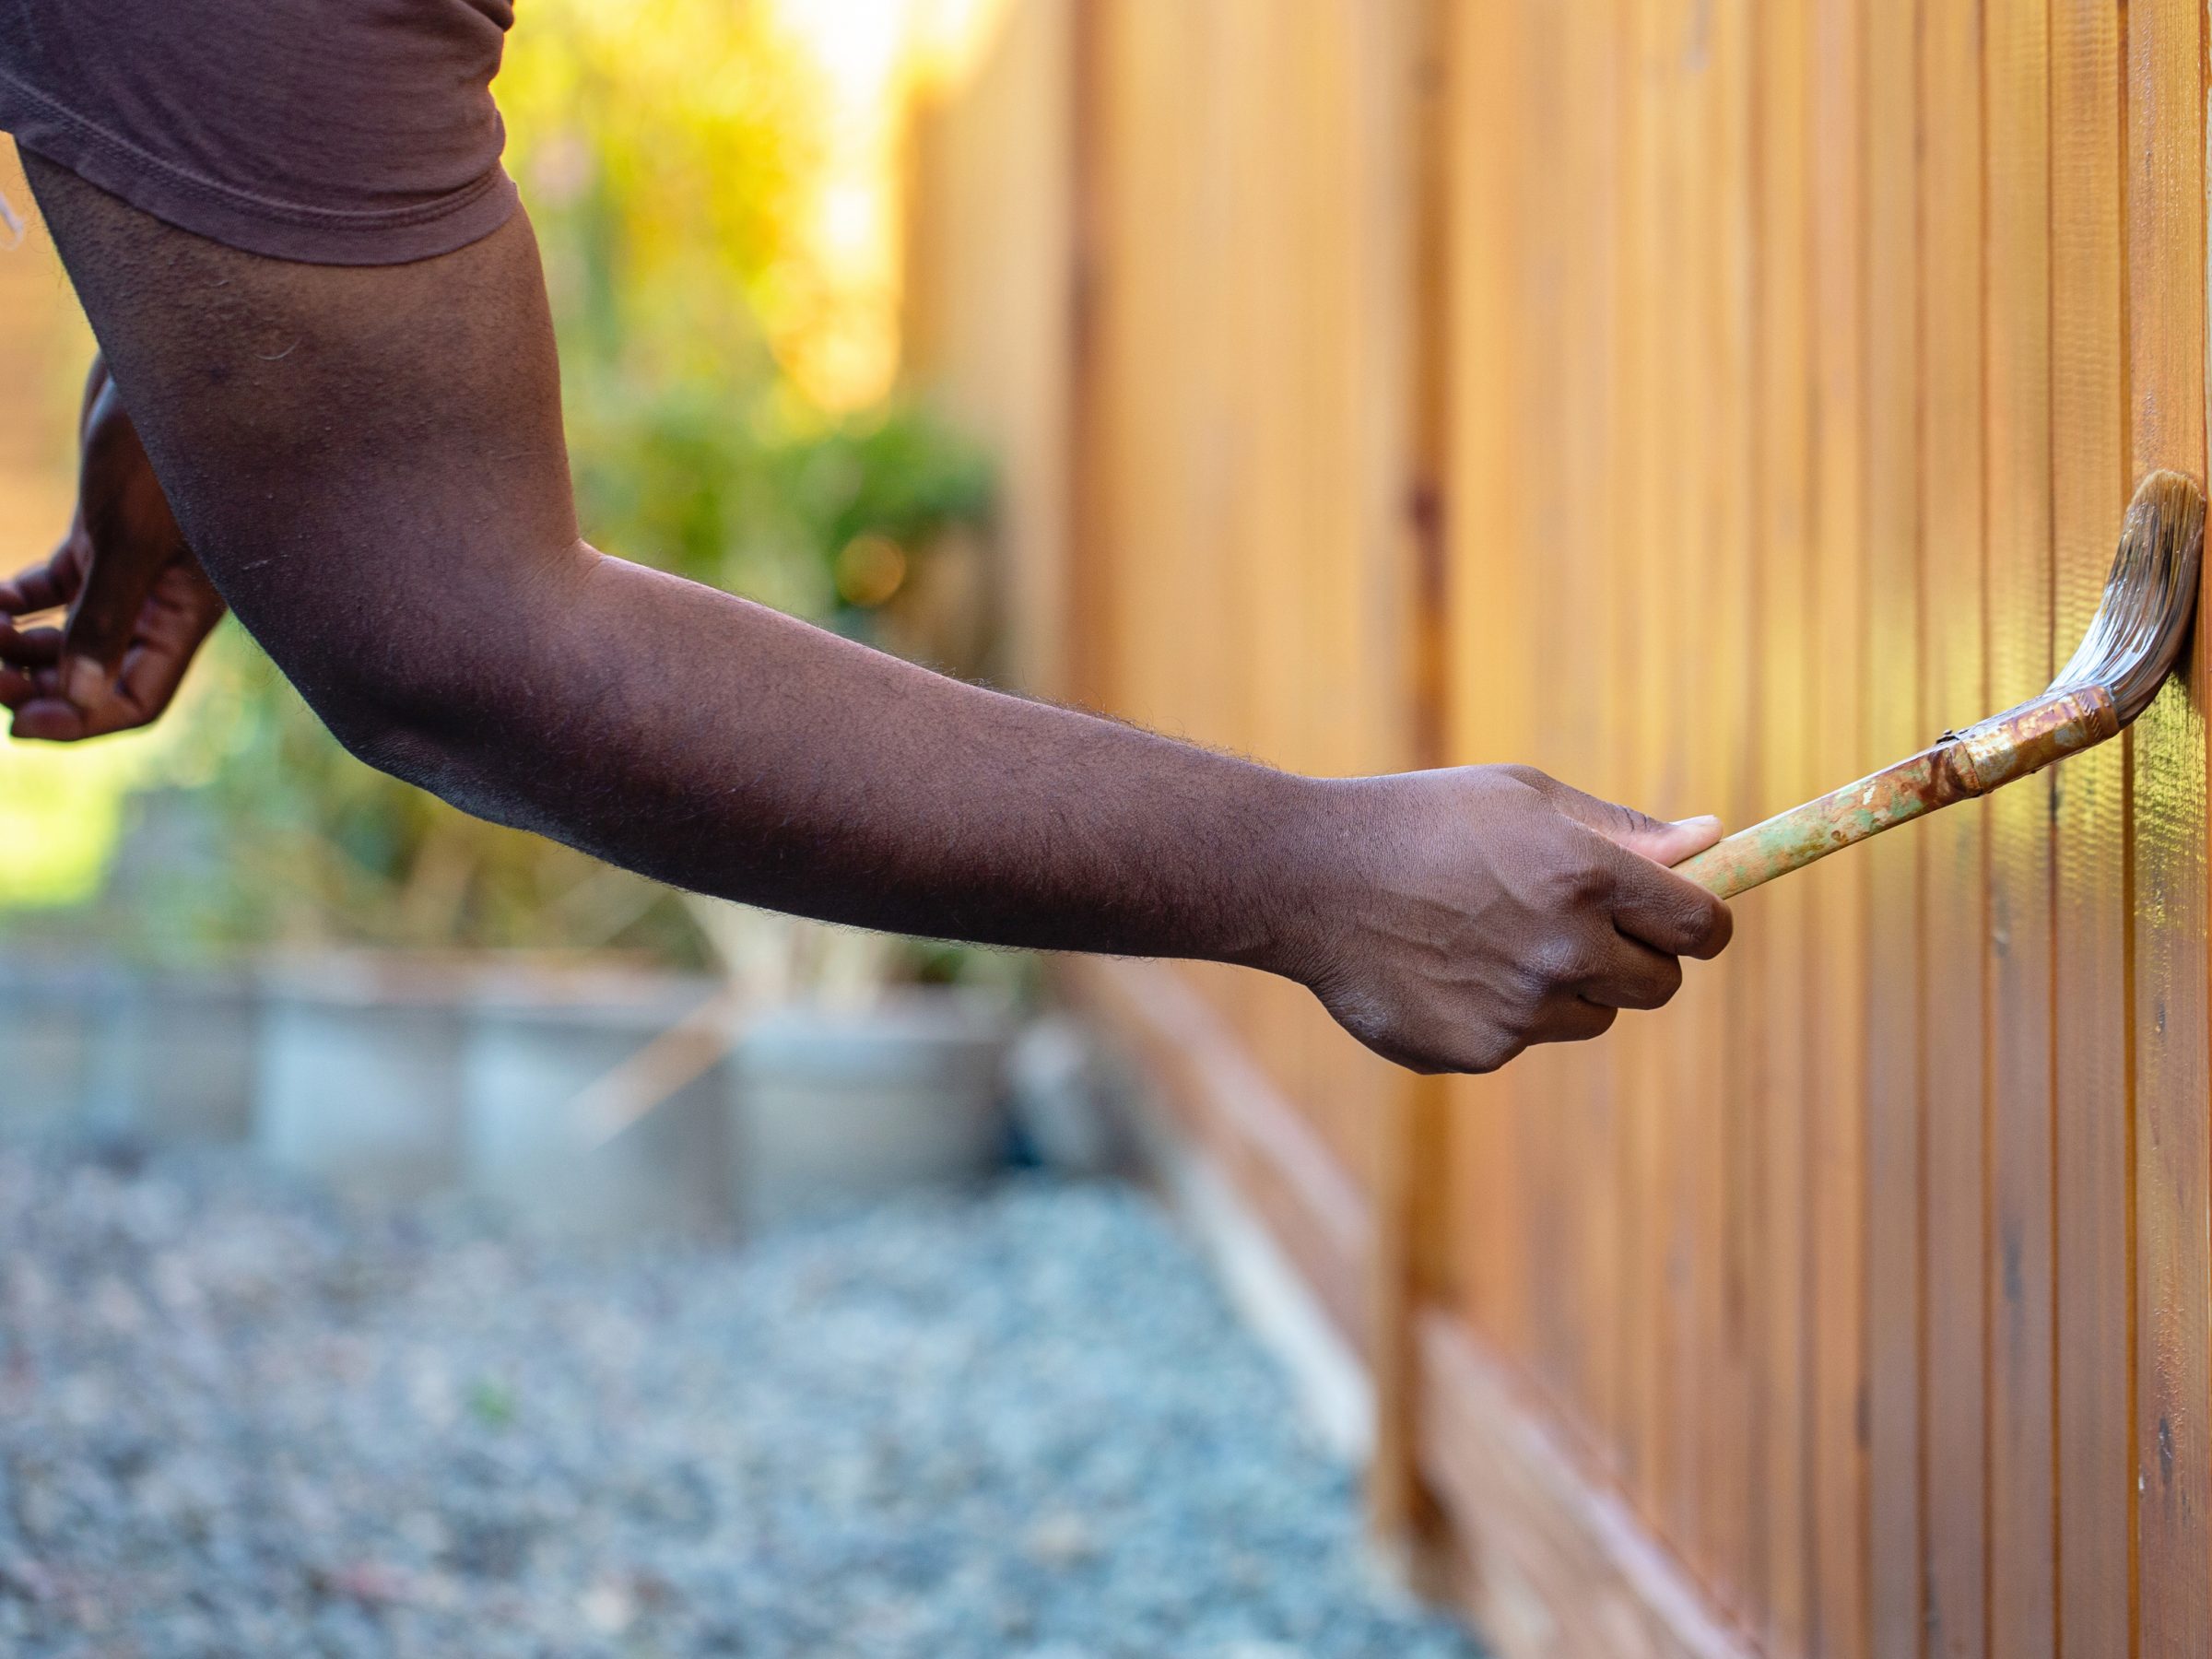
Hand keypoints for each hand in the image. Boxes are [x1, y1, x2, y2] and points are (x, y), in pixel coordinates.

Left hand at [0, 358, 225, 740]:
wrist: (172, 362)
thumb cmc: (165, 445)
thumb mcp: (131, 537)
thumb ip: (103, 618)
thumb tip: (72, 696)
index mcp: (185, 614)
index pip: (134, 698)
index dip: (79, 720)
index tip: (16, 723)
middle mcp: (162, 601)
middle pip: (93, 674)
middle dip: (32, 683)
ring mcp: (131, 567)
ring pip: (66, 636)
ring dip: (16, 648)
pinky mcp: (103, 533)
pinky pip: (53, 590)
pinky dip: (14, 604)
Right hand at [1276, 764, 1732, 1073]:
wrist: (1309, 878)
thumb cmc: (1423, 821)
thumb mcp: (1524, 798)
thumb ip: (1622, 829)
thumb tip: (1713, 841)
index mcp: (1587, 874)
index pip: (1701, 927)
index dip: (1702, 925)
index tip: (1684, 921)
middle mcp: (1565, 948)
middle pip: (1659, 985)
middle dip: (1637, 958)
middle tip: (1578, 927)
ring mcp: (1522, 1008)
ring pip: (1592, 1016)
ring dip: (1567, 987)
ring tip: (1492, 939)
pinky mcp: (1480, 1050)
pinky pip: (1526, 1039)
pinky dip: (1502, 1012)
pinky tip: (1447, 968)